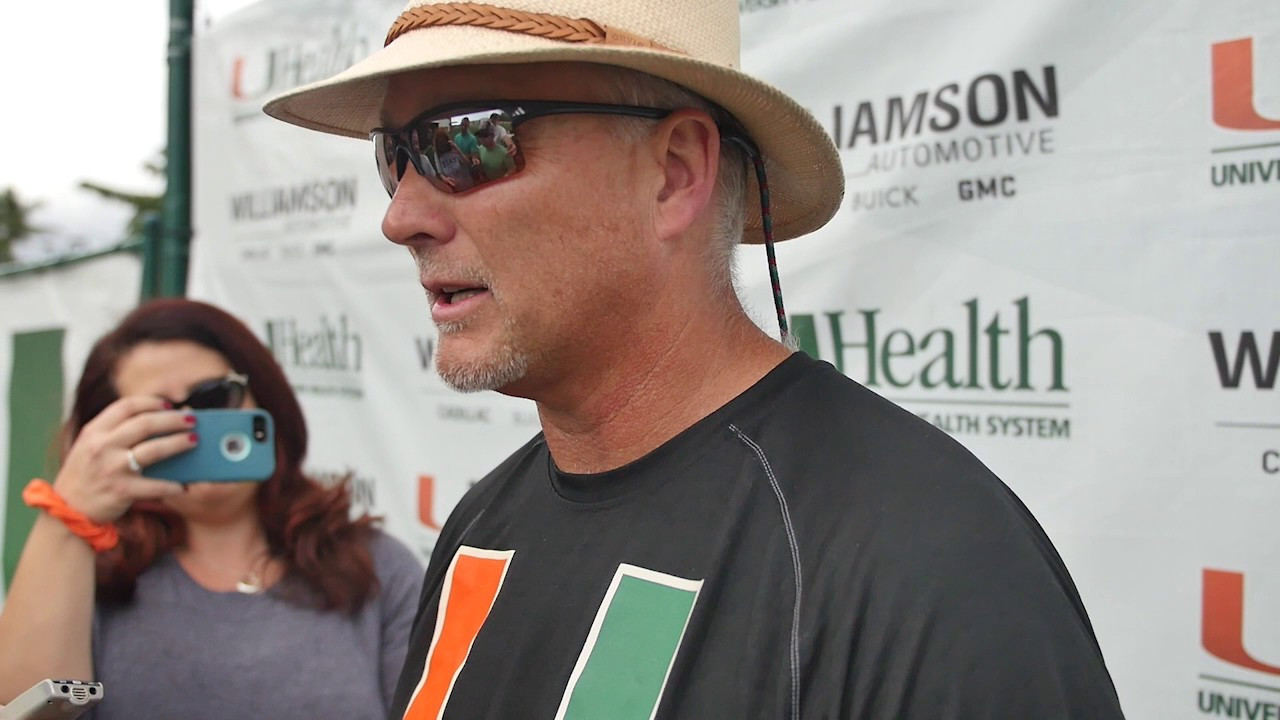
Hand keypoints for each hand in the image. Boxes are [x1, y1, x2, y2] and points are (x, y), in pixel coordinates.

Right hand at [52, 396, 196, 522]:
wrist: (67, 510)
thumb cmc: (86, 474)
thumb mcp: (90, 446)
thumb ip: (114, 432)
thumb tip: (157, 420)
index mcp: (94, 431)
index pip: (126, 406)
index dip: (151, 403)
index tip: (168, 405)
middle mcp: (102, 446)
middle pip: (146, 424)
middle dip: (173, 420)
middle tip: (192, 420)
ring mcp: (112, 468)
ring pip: (154, 450)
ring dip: (179, 444)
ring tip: (194, 441)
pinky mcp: (121, 490)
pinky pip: (155, 486)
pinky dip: (172, 486)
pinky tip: (184, 485)